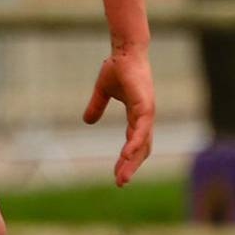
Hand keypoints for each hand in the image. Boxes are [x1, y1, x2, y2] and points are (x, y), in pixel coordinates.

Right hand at [84, 45, 154, 185]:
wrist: (125, 51)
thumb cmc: (118, 68)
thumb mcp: (102, 91)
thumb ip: (97, 106)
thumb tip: (87, 121)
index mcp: (138, 115)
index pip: (134, 142)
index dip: (126, 158)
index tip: (117, 174)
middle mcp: (145, 117)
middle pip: (141, 148)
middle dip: (130, 166)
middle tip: (120, 183)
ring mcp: (147, 112)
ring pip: (142, 144)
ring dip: (132, 161)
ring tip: (122, 177)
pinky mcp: (145, 106)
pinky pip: (142, 130)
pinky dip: (135, 144)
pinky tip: (127, 155)